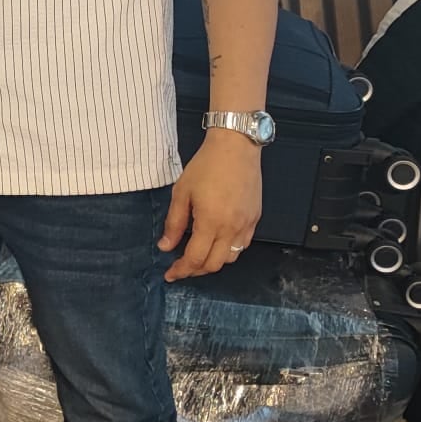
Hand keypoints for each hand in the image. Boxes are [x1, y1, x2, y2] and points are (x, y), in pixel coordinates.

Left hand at [159, 134, 262, 281]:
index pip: (195, 259)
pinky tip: (216, 242)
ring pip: (230, 258)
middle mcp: (232, 228)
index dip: (181, 270)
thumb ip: (174, 223)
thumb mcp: (182, 192)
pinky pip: (242, 245)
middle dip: (195, 271)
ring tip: (197, 256)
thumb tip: (165, 247)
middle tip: (181, 267)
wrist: (236, 147)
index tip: (170, 274)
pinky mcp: (255, 218)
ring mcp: (247, 224)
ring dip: (212, 262)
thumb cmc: (206, 165)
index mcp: (211, 222)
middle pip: (214, 265)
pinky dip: (228, 251)